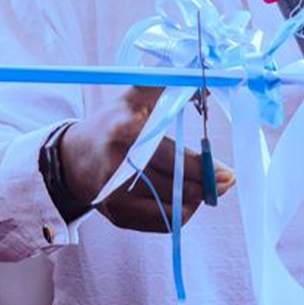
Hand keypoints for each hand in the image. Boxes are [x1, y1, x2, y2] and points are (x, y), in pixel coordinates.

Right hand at [58, 86, 232, 231]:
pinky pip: (163, 222)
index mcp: (123, 130)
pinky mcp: (117, 215)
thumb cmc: (115, 122)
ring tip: (204, 187)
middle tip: (227, 181)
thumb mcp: (137, 96)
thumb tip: (206, 82)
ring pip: (173, 207)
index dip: (201, 166)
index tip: (228, 172)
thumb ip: (168, 86)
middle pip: (175, 184)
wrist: (75, 157)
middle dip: (207, 184)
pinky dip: (179, 212)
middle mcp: (116, 165)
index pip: (171, 155)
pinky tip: (183, 198)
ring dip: (195, 199)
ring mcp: (114, 195)